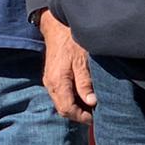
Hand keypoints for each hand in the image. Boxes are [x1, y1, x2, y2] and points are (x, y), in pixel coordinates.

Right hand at [38, 9, 95, 123]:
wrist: (56, 26)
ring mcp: (49, 81)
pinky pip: (60, 95)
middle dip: (79, 115)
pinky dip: (71, 99)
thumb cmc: (71, 41)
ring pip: (61, 103)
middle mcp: (50, 84)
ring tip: (91, 106)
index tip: (95, 118)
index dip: (82, 117)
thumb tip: (91, 102)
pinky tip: (83, 96)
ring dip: (75, 107)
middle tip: (95, 115)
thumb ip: (85, 82)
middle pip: (63, 109)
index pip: (67, 109)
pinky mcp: (52, 77)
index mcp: (58, 82)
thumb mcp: (82, 60)